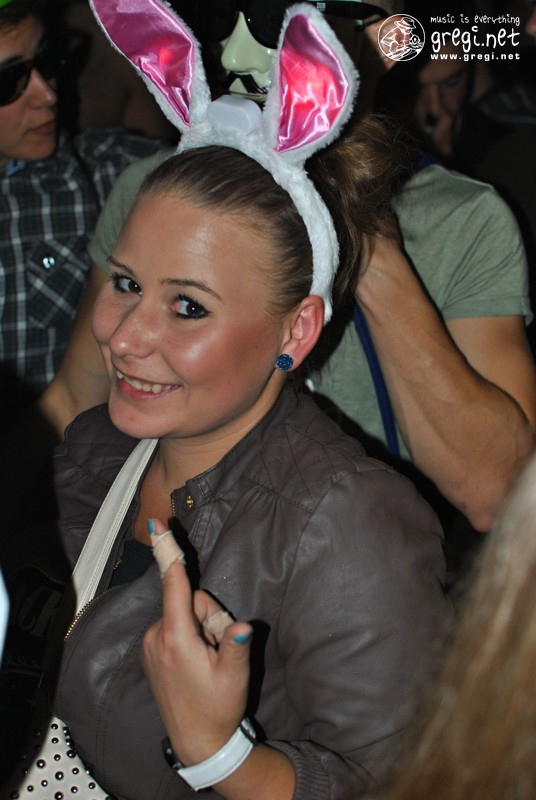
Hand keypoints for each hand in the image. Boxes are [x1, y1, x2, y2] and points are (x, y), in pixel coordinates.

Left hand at [141, 518, 252, 765]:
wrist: (197, 741)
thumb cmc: (218, 707)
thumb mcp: (235, 676)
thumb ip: (236, 644)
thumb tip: (243, 625)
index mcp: (176, 638)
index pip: (174, 586)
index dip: (168, 554)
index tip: (157, 526)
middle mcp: (157, 636)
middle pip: (189, 600)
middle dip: (208, 615)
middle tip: (218, 648)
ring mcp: (150, 645)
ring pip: (183, 613)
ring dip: (200, 627)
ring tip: (207, 660)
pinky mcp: (151, 652)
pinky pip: (174, 626)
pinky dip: (188, 635)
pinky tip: (197, 661)